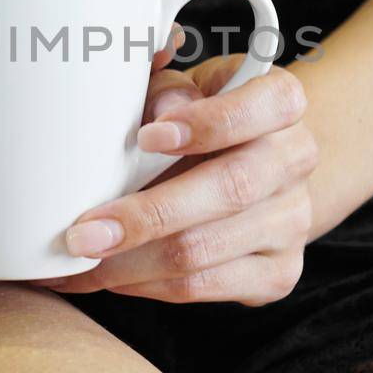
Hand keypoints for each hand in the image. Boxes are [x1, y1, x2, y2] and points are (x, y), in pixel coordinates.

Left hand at [38, 55, 317, 305]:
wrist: (254, 172)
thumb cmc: (199, 118)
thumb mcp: (184, 87)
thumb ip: (163, 84)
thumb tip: (153, 100)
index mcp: (282, 100)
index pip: (263, 107)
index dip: (208, 123)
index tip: (145, 136)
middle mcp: (297, 159)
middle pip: (229, 190)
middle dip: (147, 216)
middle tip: (82, 232)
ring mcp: (293, 221)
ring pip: (207, 251)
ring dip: (131, 263)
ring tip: (76, 262)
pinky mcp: (278, 274)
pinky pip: (203, 288)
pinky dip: (145, 287)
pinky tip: (106, 278)